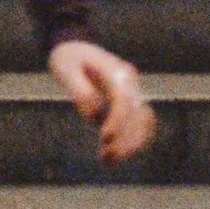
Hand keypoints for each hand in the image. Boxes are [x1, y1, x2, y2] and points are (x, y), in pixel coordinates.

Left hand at [47, 39, 156, 164]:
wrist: (75, 46)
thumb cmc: (69, 57)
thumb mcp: (66, 69)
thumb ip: (81, 92)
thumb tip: (95, 117)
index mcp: (117, 72)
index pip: (123, 100)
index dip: (118, 121)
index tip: (105, 139)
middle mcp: (130, 84)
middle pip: (140, 116)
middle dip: (127, 140)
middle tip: (106, 157)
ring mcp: (132, 95)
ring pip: (143, 125)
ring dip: (130, 146)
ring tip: (107, 161)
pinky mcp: (128, 106)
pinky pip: (137, 128)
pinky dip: (130, 144)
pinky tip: (111, 158)